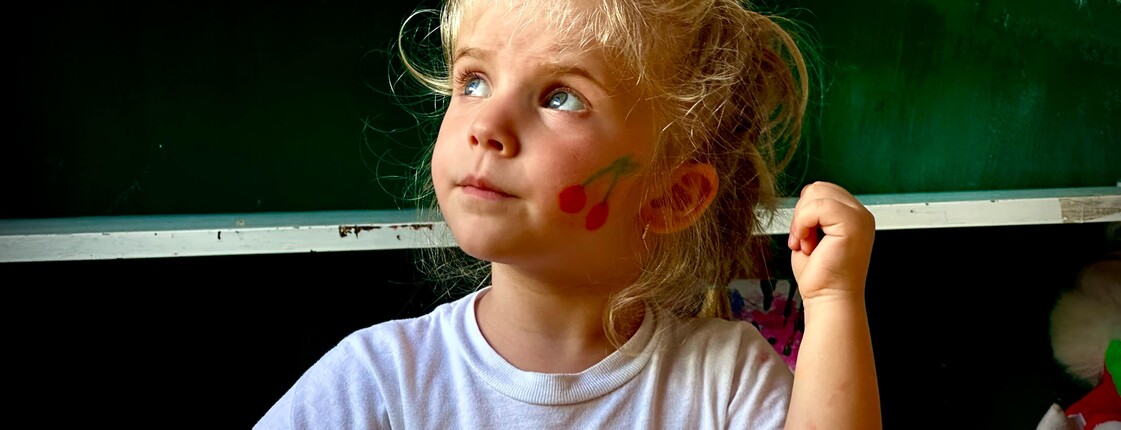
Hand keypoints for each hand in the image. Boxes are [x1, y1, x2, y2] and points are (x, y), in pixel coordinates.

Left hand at [787, 182, 874, 301]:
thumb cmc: (820, 274)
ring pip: (815, 192)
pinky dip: (802, 224)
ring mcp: (859, 218)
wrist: (828, 299)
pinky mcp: (852, 224)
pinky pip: (816, 206)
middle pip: (817, 188)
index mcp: (853, 215)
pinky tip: (807, 244)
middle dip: (801, 214)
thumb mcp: (813, 234)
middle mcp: (861, 213)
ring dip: (801, 220)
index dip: (804, 212)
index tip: (803, 238)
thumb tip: (806, 195)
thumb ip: (813, 213)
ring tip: (808, 245)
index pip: (821, 191)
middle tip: (805, 242)